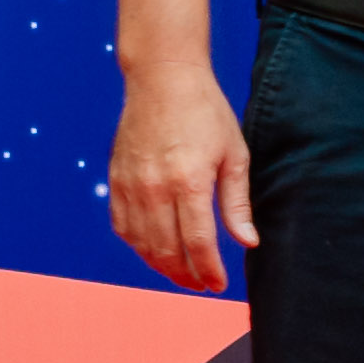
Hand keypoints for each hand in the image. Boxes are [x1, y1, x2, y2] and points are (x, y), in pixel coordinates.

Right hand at [108, 61, 253, 292]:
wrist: (162, 78)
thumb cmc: (205, 112)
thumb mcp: (233, 155)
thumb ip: (236, 203)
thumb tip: (247, 242)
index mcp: (189, 181)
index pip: (198, 243)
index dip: (209, 270)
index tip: (219, 284)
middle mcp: (155, 187)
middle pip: (167, 250)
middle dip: (186, 275)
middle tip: (202, 283)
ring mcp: (131, 184)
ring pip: (142, 243)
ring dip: (161, 265)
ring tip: (181, 272)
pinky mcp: (116, 179)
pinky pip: (122, 225)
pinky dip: (137, 245)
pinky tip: (154, 248)